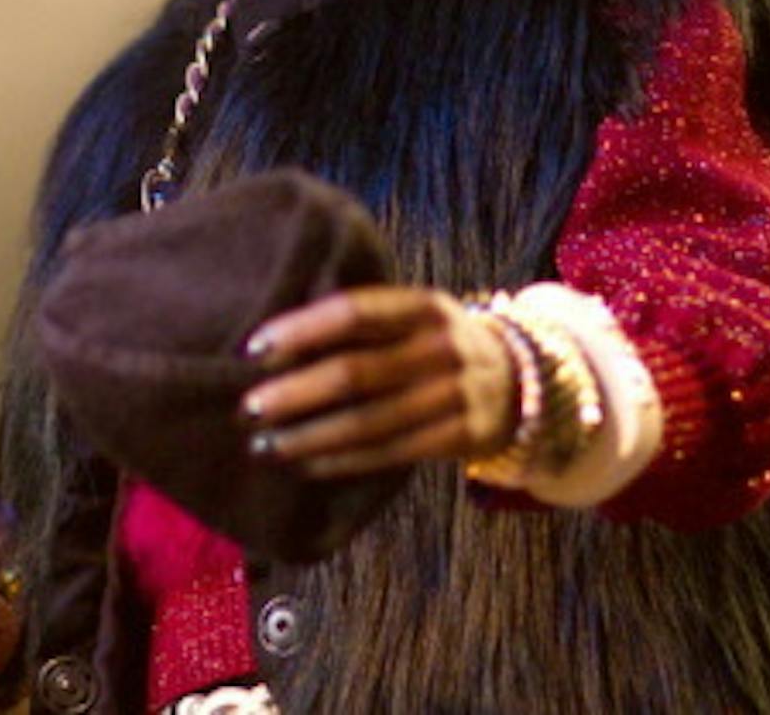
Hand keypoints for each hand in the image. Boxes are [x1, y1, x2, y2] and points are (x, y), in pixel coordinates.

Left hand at [239, 286, 519, 477]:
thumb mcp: (416, 316)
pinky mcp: (462, 436)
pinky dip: (342, 460)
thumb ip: (365, 322)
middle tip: (248, 409)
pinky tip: (306, 464)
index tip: (255, 349)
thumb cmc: (438, 345)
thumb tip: (278, 342)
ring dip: (310, 436)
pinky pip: (390, 453)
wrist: (522, 381)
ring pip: (369, 422)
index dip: (301, 330)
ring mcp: (456, 394)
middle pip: (355, 372)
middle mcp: (442, 346)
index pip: (354, 312)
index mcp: (424, 305)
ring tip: (264, 444)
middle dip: (295, 393)